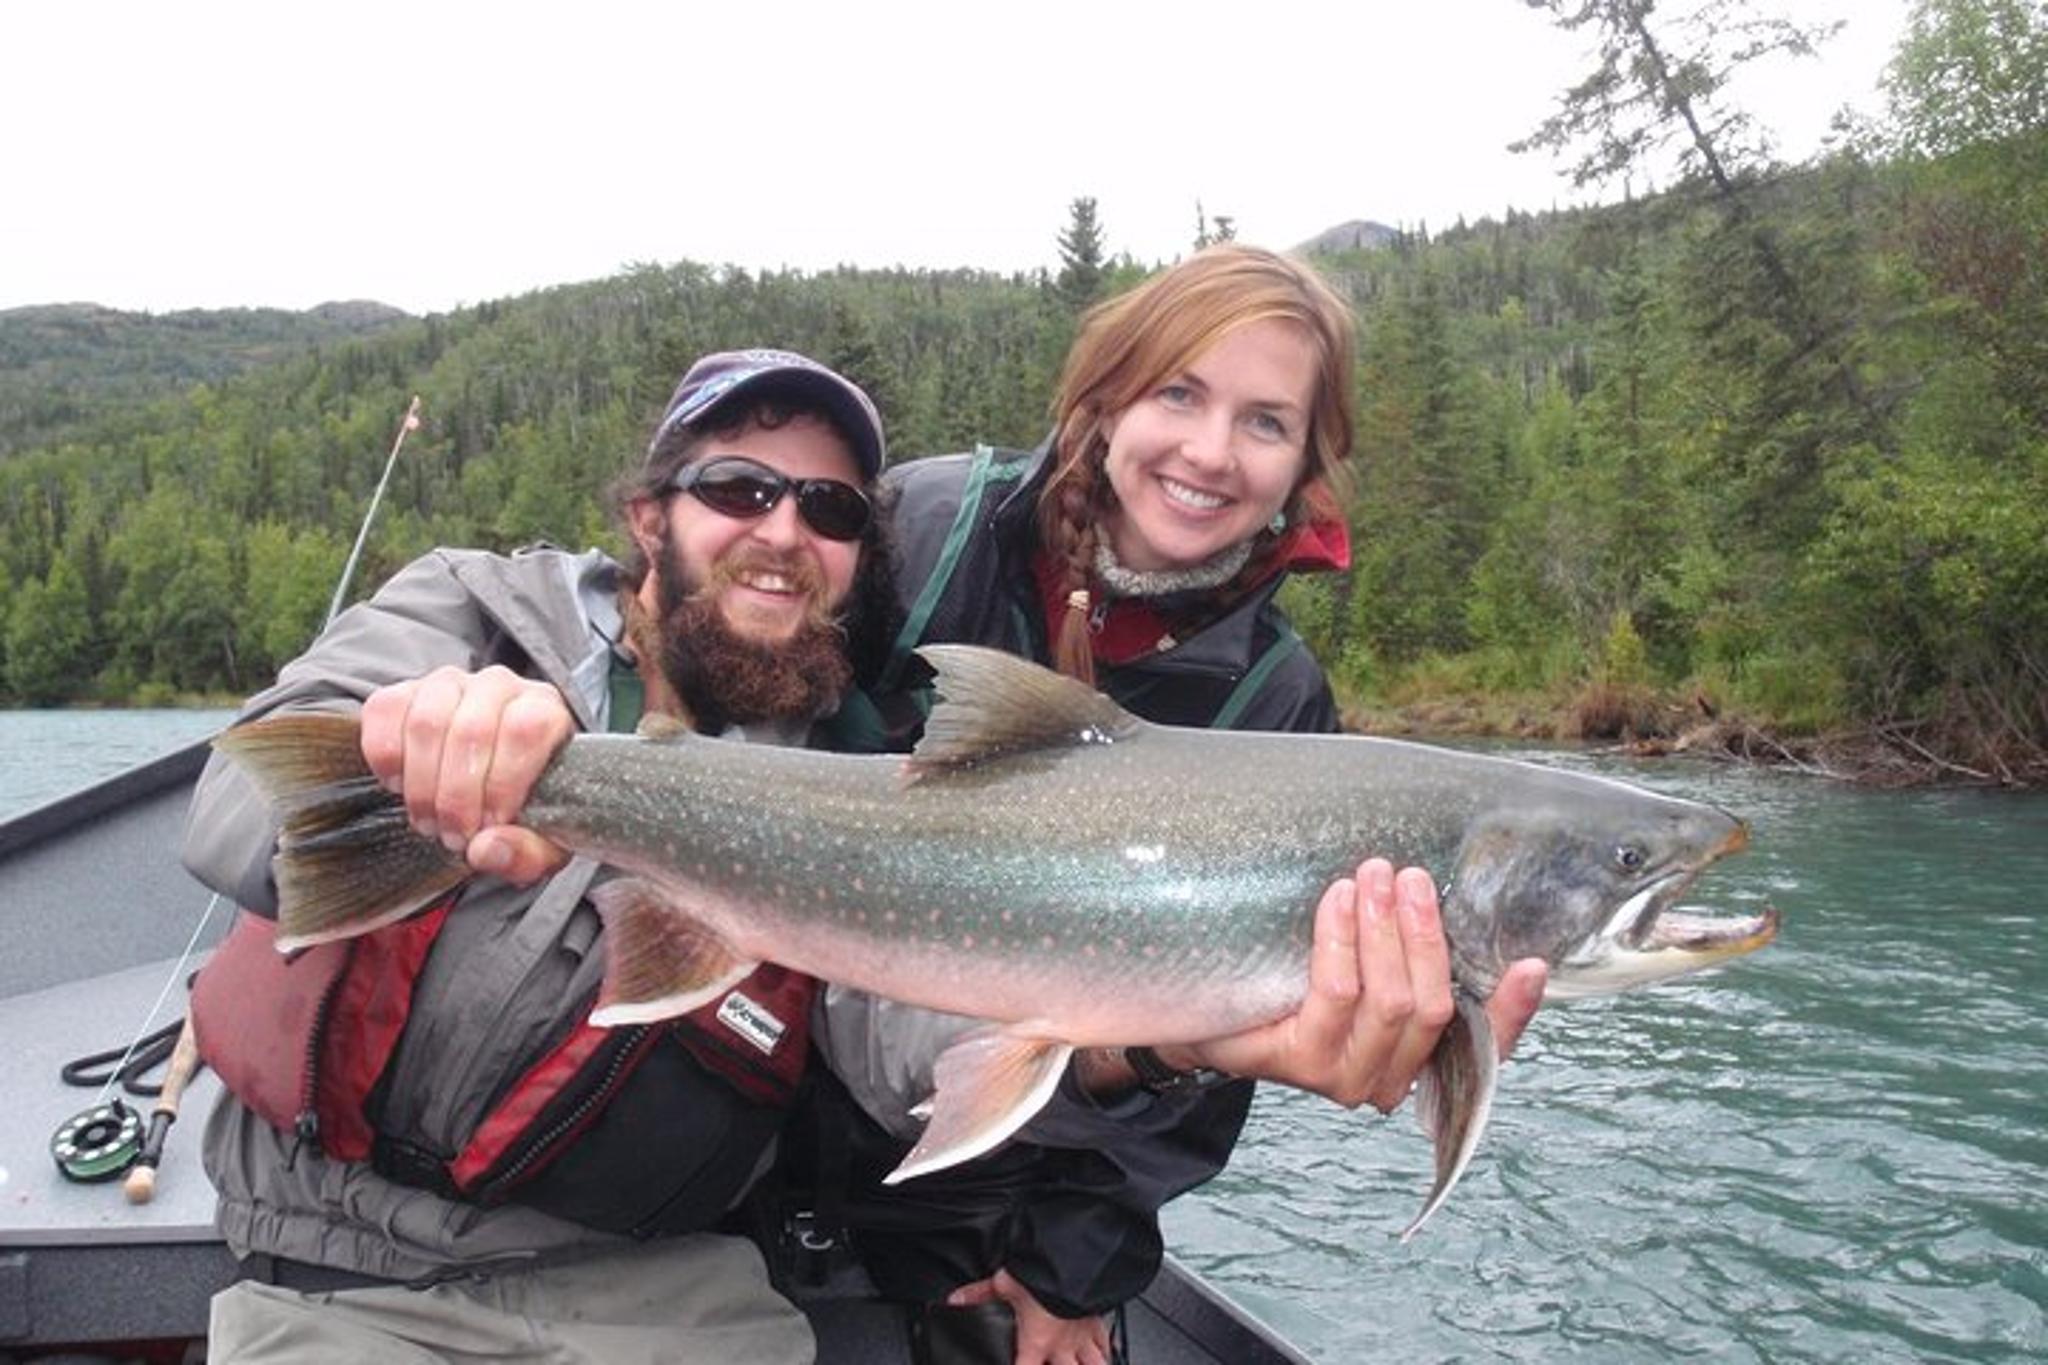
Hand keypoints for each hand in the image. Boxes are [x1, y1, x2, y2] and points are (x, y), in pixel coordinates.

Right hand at [358, 664, 574, 883]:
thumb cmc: (526, 808)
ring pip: (426, 722)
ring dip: (421, 785)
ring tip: (429, 823)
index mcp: (546, 711)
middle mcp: (500, 686)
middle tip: (453, 836)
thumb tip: (484, 849)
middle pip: (472, 730)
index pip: (527, 729)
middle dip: (456, 797)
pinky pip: (385, 711)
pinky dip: (387, 757)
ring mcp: (450, 683)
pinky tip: (400, 785)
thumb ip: (527, 852)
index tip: (491, 824)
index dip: (504, 782)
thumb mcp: (544, 843)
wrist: (487, 786)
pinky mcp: (406, 690)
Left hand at [947, 1269, 1109, 1364]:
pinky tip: (1105, 1354)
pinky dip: (1106, 1351)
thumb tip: (956, 1300)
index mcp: (1036, 1343)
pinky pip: (1106, 1343)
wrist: (1072, 1259)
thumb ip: (979, 1295)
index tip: (1016, 1364)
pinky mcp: (1097, 1320)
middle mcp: (1062, 1347)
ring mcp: (1082, 1335)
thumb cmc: (1040, 1274)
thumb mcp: (1004, 1284)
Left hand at [1159, 860, 1546, 1109]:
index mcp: (1419, 1061)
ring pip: (1390, 1001)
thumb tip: (1434, 889)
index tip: (1531, 963)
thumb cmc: (1294, 985)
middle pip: (1432, 1008)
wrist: (1210, 1016)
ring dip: (1386, 930)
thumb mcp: (1359, 970)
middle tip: (1410, 876)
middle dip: (1425, 934)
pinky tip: (1337, 900)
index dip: (1513, 1011)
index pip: (1485, 1047)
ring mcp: (1347, 1078)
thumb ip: (1401, 951)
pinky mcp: (1303, 1064)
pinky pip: (1337, 992)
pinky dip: (1342, 938)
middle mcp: (1390, 1080)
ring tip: (1374, 876)